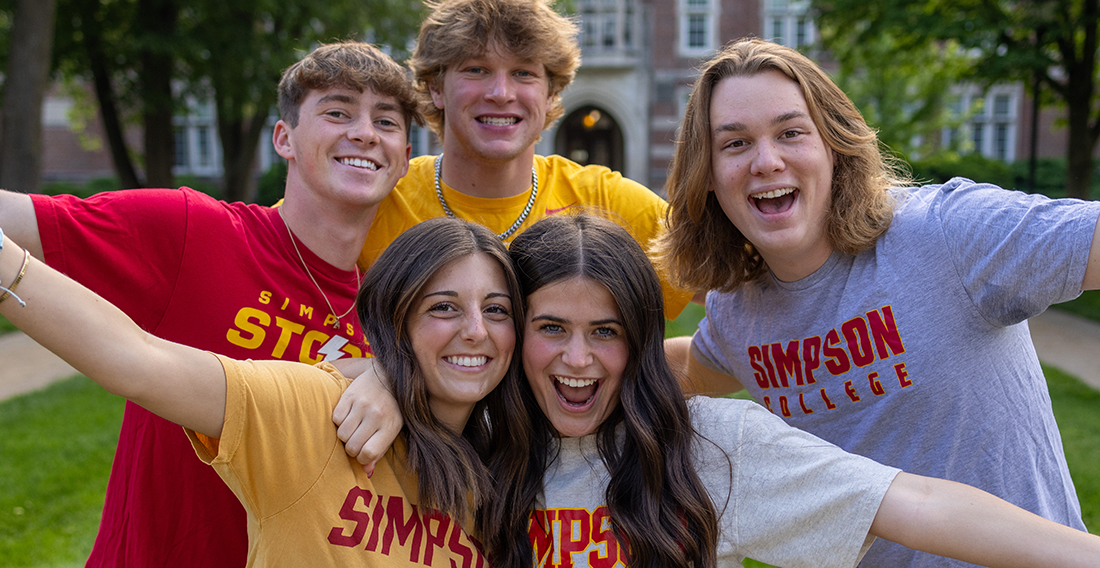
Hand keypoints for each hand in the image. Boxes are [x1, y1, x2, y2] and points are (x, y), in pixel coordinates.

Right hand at [331, 357, 401, 475]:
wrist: (390, 377)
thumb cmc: (391, 410)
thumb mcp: (392, 431)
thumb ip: (379, 451)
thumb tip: (367, 471)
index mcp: (390, 427)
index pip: (368, 453)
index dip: (362, 458)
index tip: (363, 453)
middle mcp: (377, 415)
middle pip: (352, 446)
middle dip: (351, 448)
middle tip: (357, 439)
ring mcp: (363, 404)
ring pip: (341, 434)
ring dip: (345, 435)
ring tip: (353, 428)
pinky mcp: (350, 395)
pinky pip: (335, 418)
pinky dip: (339, 421)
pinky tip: (349, 416)